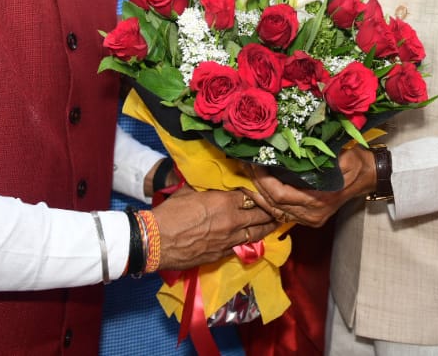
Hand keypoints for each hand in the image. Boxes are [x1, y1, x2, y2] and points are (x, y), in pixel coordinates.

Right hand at [150, 189, 275, 271]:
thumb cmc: (170, 213)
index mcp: (225, 202)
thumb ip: (206, 188)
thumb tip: (212, 183)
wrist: (156, 241)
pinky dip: (251, 241)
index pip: (252, 194)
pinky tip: (256, 238)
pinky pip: (242, 246)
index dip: (259, 192)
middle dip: (272, 209)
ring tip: (278, 222)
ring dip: (268, 227)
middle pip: (261, 214)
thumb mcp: (189, 192)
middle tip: (281, 206)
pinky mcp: (222, 254)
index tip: (265, 190)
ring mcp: (230, 240)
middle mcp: (233, 221)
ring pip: (257, 233)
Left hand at [247, 146, 375, 227]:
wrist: (369, 176)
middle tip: (244, 166)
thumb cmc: (356, 163)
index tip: (255, 163)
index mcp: (319, 200)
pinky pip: (281, 213)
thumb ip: (320, 155)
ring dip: (259, 194)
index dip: (264, 180)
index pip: (280, 195)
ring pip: (274, 211)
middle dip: (256, 185)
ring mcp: (310, 218)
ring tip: (247, 176)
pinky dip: (268, 201)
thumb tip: (294, 146)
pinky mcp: (308, 217)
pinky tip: (258, 188)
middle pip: (273, 205)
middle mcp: (312, 214)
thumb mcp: (341, 155)